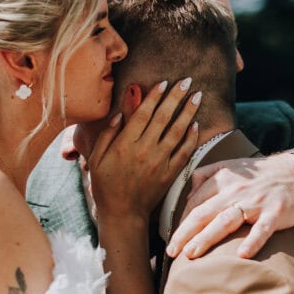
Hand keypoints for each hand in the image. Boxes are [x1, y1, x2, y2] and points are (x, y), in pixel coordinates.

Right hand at [88, 78, 201, 223]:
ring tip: (197, 96)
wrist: (122, 213)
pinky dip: (191, 138)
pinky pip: (184, 153)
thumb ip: (108, 134)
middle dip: (176, 97)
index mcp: (125, 144)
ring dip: (188, 112)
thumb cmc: (105, 185)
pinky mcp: (169, 174)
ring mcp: (159, 163)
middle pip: (163, 118)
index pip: (143, 114)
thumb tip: (120, 113)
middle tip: (187, 81)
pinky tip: (196, 125)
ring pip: (177, 132)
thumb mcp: (96, 158)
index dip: (155, 96)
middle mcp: (144, 150)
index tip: (165, 82)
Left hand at [166, 151, 293, 258]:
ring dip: (208, 237)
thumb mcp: (231, 166)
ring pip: (226, 220)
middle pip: (205, 212)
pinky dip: (252, 241)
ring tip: (192, 253)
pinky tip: (242, 255)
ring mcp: (256, 202)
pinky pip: (262, 229)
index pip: (196, 202)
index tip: (172, 239)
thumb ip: (206, 175)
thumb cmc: (261, 174)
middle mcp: (236, 190)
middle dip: (185, 232)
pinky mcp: (275, 213)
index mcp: (223, 180)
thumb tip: (186, 191)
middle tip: (171, 251)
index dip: (182, 221)